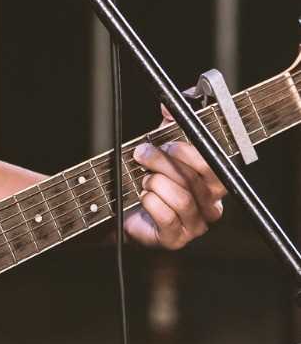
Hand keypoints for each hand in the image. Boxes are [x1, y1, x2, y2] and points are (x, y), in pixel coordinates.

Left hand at [124, 128, 226, 248]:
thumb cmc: (151, 180)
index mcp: (214, 182)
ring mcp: (195, 225)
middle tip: (144, 154)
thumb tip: (168, 104)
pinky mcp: (176, 239)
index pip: (215, 166)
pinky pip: (167, 217)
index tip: (167, 142)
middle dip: (164, 163)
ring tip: (144, 179)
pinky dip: (151, 202)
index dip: (190, 153)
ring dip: (156, 183)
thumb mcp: (162, 148)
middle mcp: (210, 206)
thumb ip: (168, 124)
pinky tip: (143, 196)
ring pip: (182, 199)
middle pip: (194, 180)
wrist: (128, 212)